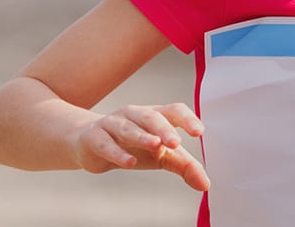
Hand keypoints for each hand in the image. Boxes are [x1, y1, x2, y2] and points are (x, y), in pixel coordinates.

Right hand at [68, 103, 210, 190]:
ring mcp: (112, 124)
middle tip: (176, 143)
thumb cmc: (132, 146)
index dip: (186, 118)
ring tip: (156, 145)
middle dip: (164, 129)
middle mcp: (134, 115)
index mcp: (154, 116)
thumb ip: (184, 166)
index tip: (199, 132)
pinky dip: (117, 152)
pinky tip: (129, 161)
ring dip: (142, 136)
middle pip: (151, 117)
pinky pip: (106, 143)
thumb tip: (205, 184)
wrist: (90, 145)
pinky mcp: (94, 137)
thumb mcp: (161, 156)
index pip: (172, 110)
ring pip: (128, 127)